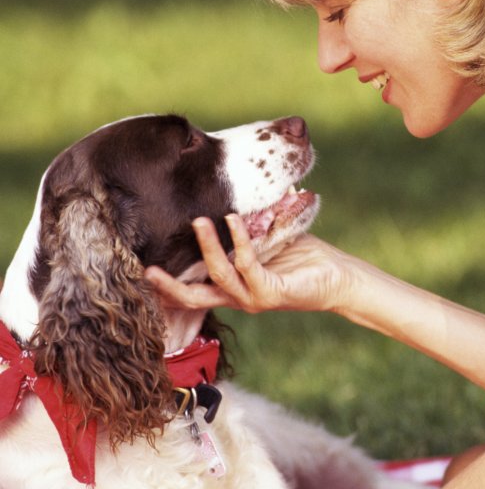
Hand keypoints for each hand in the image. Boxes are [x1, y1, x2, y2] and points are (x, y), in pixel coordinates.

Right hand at [145, 215, 353, 315]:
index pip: (189, 293)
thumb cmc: (302, 256)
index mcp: (230, 288)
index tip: (141, 268)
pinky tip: (234, 221)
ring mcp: (253, 298)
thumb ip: (245, 224)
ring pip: (219, 275)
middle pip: (192, 297)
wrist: (339, 277)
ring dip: (208, 246)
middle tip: (146, 265)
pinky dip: (239, 242)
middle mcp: (237, 297)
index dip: (164, 286)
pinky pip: (248, 266)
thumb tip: (229, 189)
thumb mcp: (265, 238)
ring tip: (199, 221)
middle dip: (168, 283)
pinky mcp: (272, 293)